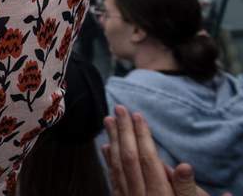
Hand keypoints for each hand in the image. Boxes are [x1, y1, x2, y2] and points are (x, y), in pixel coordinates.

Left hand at [103, 105, 230, 195]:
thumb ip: (189, 190)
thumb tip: (184, 165)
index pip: (147, 160)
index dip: (142, 136)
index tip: (137, 114)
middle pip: (128, 160)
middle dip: (123, 133)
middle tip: (118, 109)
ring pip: (118, 169)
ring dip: (113, 143)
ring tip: (108, 121)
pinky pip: (115, 182)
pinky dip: (110, 163)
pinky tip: (106, 149)